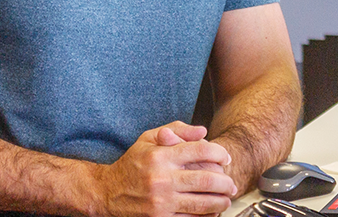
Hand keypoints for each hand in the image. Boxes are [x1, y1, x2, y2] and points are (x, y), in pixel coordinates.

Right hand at [93, 121, 236, 216]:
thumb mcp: (148, 139)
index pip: (200, 151)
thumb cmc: (131, 164)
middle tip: (232, 184)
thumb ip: (177, 129)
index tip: (226, 158)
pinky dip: (203, 216)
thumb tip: (203, 132)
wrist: (106, 193)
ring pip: (201, 202)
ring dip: (219, 202)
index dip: (220, 154)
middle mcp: (162, 179)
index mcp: (161, 156)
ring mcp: (161, 202)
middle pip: (206, 179)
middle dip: (225, 183)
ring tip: (226, 199)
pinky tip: (210, 212)